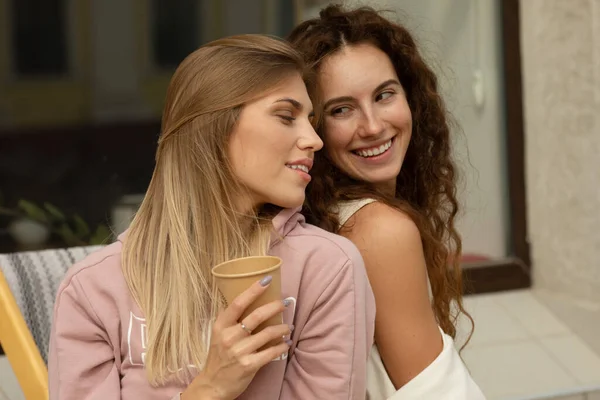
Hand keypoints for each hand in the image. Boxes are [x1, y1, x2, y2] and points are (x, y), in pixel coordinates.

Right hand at [181, 276, 292, 399]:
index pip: (238, 303)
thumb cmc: (218, 357)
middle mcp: (229, 337)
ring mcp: (239, 352)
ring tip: (289, 326)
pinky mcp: (249, 365)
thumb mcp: (218, 335)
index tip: (266, 280)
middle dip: (275, 306)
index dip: (253, 290)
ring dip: (282, 328)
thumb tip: (248, 300)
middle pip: (257, 316)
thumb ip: (230, 319)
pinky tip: (287, 343)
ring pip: (268, 334)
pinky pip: (271, 352)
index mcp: (221, 326)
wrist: (213, 385)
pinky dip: (282, 346)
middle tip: (286, 302)